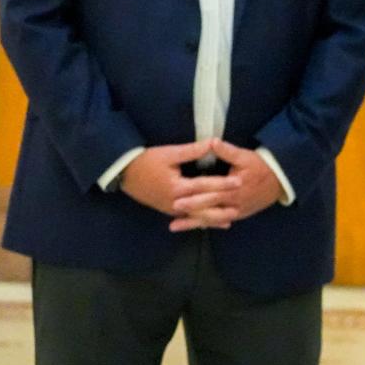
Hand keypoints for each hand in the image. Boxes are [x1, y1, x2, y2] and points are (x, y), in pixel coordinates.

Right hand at [120, 140, 240, 228]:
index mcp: (177, 187)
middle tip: (241, 202)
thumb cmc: (147, 161)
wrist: (124, 173)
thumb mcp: (169, 153)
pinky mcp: (168, 210)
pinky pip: (188, 217)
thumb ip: (192, 151)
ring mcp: (171, 209)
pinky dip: (201, 219)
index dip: (222, 183)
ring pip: (196, 216)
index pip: (204, 186)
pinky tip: (212, 222)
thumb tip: (213, 142)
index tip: (239, 181)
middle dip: (222, 204)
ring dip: (213, 218)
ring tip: (232, 218)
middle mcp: (175, 202)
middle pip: (203, 206)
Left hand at [168, 139, 283, 232]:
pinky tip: (193, 227)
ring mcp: (237, 211)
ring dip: (193, 222)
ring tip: (174, 226)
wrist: (280, 182)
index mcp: (234, 187)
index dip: (194, 192)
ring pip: (212, 219)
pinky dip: (206, 224)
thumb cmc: (261, 167)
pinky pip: (220, 222)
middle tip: (173, 208)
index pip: (211, 190)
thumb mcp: (245, 156)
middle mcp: (234, 202)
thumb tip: (211, 142)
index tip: (177, 193)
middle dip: (190, 209)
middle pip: (209, 207)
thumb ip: (227, 151)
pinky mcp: (238, 215)